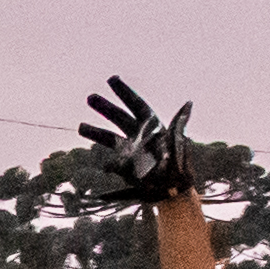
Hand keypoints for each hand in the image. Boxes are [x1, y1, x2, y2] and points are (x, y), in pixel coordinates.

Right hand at [80, 77, 198, 207]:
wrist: (174, 189)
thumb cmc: (179, 164)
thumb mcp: (179, 141)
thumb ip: (179, 123)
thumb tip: (189, 103)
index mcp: (152, 125)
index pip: (135, 104)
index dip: (124, 91)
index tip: (111, 79)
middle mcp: (138, 134)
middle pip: (118, 117)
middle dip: (104, 107)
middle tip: (90, 98)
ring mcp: (130, 150)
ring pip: (109, 137)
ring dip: (95, 132)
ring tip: (80, 127)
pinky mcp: (125, 167)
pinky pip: (113, 164)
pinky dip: (110, 166)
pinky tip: (106, 168)